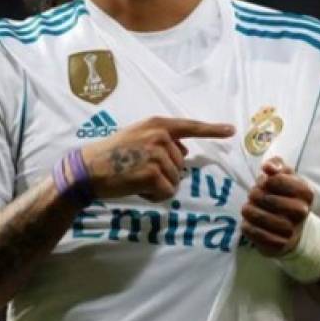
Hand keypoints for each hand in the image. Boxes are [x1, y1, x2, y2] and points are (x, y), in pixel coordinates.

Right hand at [81, 116, 234, 201]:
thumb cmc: (110, 155)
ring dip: (158, 186)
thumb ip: (161, 141)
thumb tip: (185, 153)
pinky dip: (155, 196)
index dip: (212, 130)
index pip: (190, 127)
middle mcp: (160, 136)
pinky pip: (168, 192)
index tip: (231, 131)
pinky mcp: (153, 174)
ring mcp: (157, 154)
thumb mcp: (137, 137)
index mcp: (157, 124)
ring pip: (176, 180)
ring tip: (135, 178)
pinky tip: (137, 188)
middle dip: (164, 173)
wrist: (88, 169)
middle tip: (137, 170)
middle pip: (182, 164)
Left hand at [241, 157, 313, 256]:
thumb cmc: (284, 196)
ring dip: (250, 211)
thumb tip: (268, 168)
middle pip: (270, 200)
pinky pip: (259, 236)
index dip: (265, 181)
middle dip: (255, 195)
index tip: (264, 183)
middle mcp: (302, 212)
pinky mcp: (281, 245)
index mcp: (306, 192)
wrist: (292, 230)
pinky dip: (249, 228)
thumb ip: (276, 165)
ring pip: (264, 219)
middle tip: (252, 195)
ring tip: (247, 208)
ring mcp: (292, 230)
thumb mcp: (284, 176)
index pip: (278, 180)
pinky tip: (247, 222)